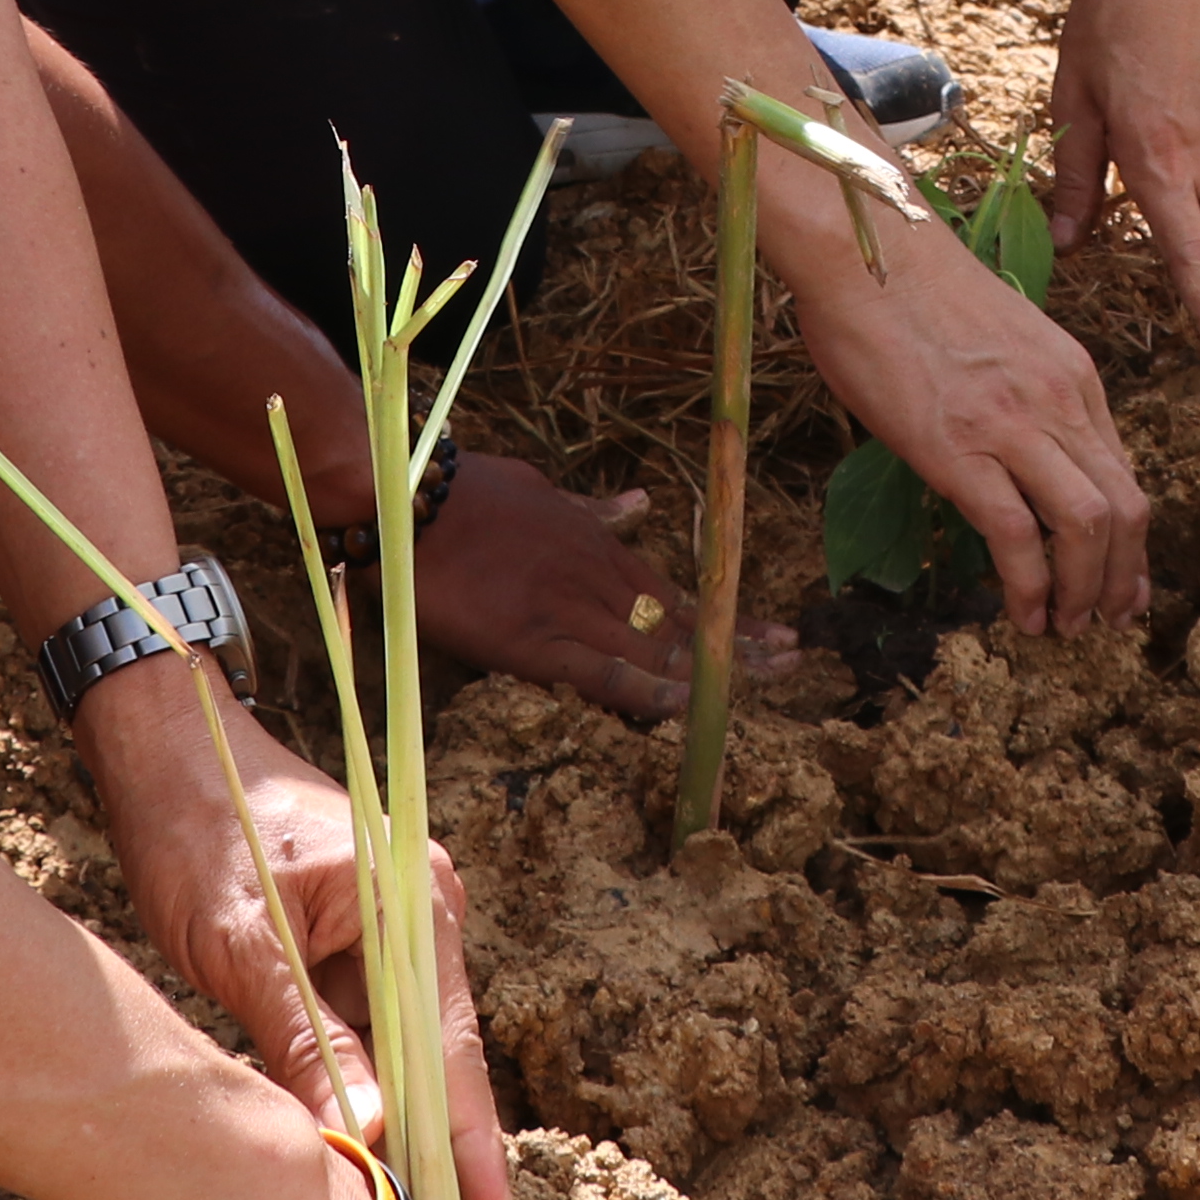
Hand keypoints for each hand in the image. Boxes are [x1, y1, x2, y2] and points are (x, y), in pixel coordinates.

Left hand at [87, 685, 510, 1199]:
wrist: (164, 741)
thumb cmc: (196, 827)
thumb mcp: (242, 946)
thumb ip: (307, 1041)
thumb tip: (367, 1133)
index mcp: (411, 899)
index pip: (448, 1040)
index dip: (468, 1131)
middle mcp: (421, 906)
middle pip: (433, 1044)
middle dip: (434, 1134)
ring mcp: (393, 916)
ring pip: (396, 1036)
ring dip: (391, 1106)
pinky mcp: (356, 928)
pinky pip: (365, 1015)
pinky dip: (355, 1069)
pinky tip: (352, 1133)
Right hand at [414, 454, 758, 723]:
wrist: (408, 502)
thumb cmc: (467, 492)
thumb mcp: (543, 490)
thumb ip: (593, 510)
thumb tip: (639, 505)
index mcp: (600, 549)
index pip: (680, 594)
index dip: (728, 620)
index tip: (773, 636)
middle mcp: (597, 580)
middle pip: (680, 625)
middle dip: (737, 649)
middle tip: (792, 665)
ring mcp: (569, 611)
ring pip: (653, 651)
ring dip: (708, 674)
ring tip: (760, 691)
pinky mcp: (532, 641)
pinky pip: (599, 673)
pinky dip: (643, 690)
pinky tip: (680, 709)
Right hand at [791, 207, 1147, 635]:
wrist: (866, 250)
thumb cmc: (912, 289)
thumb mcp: (999, 339)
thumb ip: (1023, 394)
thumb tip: (1018, 454)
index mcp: (1073, 374)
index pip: (1125, 472)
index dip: (1130, 540)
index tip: (1121, 580)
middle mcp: (1059, 400)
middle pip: (1125, 507)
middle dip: (1124, 577)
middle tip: (1108, 621)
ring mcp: (1013, 425)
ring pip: (1087, 526)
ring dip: (1086, 591)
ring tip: (1066, 628)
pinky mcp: (959, 448)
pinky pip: (1017, 536)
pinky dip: (1029, 586)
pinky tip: (1022, 613)